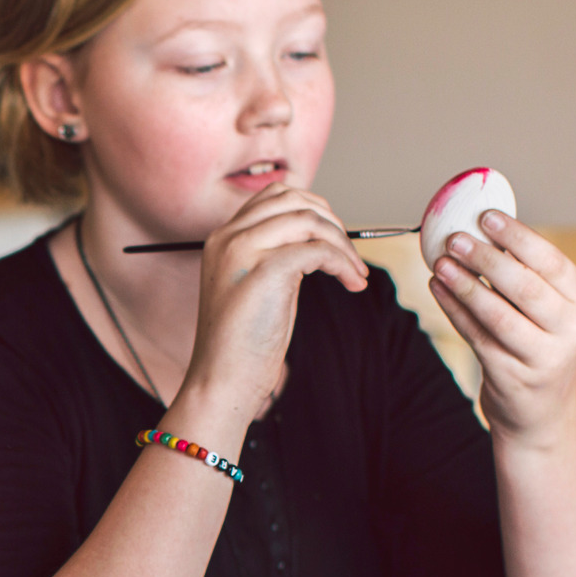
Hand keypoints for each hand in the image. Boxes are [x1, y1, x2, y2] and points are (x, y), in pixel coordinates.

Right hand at [180, 184, 369, 427]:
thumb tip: (317, 239)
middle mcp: (228, 237)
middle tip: (350, 254)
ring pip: (309, 220)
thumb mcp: (256, 286)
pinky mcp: (265, 271)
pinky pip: (318, 250)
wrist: (221, 380)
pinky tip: (351, 282)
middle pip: (292, 198)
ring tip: (354, 272)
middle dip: (331, 221)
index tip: (333, 239)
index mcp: (223, 238)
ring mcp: (243, 250)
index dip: (313, 209)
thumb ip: (276, 255)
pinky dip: (343, 263)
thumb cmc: (241, 343)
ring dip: (343, 244)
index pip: (274, 196)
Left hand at [429, 209, 575, 446]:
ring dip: (465, 285)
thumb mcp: (546, 310)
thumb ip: (522, 273)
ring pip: (497, 314)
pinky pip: (476, 336)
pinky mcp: (511, 375)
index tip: (487, 217)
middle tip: (455, 238)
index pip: (551, 261)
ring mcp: (541, 356)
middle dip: (486, 259)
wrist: (539, 411)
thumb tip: (480, 228)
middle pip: (525, 287)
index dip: (518, 236)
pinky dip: (453, 309)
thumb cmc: (537, 345)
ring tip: (441, 262)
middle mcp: (568, 329)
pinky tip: (438, 288)